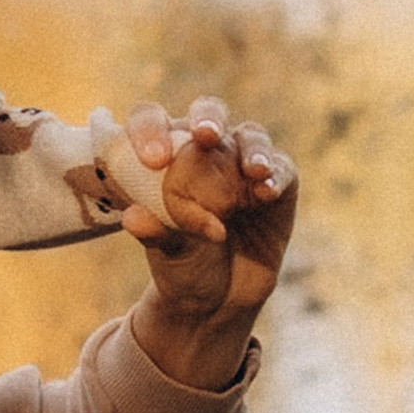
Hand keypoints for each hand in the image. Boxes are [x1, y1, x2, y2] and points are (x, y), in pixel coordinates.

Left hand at [119, 93, 296, 390]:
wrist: (221, 298)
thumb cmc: (183, 263)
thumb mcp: (165, 252)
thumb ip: (153, 232)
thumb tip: (132, 218)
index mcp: (165, 155)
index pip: (151, 121)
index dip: (150, 130)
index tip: (152, 159)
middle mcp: (205, 150)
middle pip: (208, 114)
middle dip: (208, 119)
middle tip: (205, 135)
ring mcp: (243, 163)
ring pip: (249, 136)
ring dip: (252, 149)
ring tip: (253, 170)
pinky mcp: (279, 182)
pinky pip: (281, 167)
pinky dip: (276, 175)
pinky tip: (266, 192)